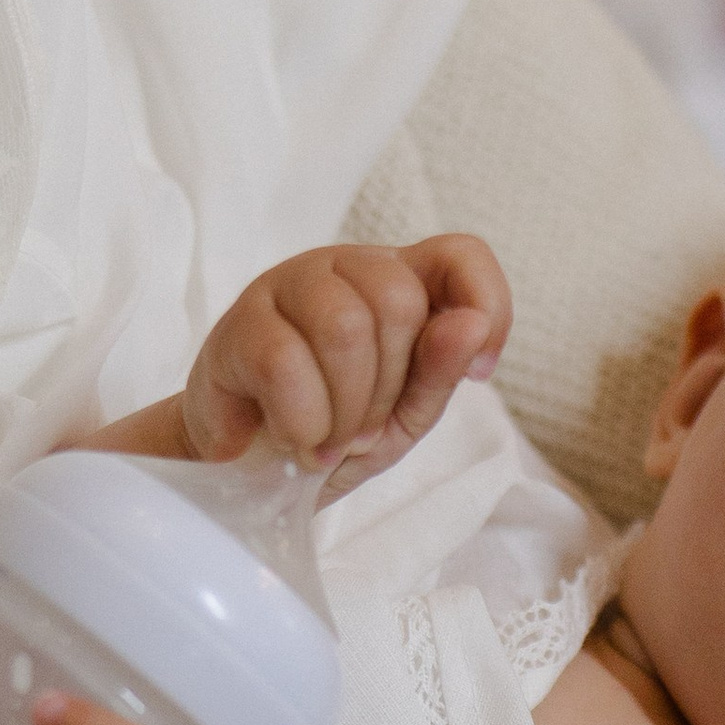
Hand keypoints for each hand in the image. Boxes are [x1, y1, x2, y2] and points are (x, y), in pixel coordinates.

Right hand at [185, 236, 510, 484]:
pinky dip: (302, 421)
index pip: (462, 254)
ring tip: (328, 442)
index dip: (488, 307)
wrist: (250, 471)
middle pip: (397, 300)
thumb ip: (440, 371)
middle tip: (362, 432)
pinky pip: (283, 363)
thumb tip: (470, 326)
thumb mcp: (406, 414)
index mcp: (397, 280)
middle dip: (388, 389)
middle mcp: (343, 267)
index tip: (477, 376)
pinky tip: (295, 441)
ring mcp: (286, 285)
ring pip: (343, 326)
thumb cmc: (333, 430)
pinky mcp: (237, 323)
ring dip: (346, 410)